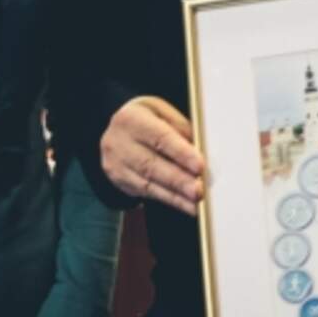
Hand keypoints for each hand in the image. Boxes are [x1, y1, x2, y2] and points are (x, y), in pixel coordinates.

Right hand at [101, 96, 203, 213]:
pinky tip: (186, 205)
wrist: (116, 129)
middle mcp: (118, 142)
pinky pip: (146, 193)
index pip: (160, 138)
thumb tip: (201, 150)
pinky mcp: (119, 181)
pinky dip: (169, 200)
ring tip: (196, 203)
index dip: (181, 153)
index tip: (200, 166)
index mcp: (131, 119)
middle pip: (151, 165)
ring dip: (175, 196)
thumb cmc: (147, 118)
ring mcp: (116, 164)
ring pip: (148, 184)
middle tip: (200, 190)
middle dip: (178, 180)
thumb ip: (180, 128)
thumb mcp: (162, 111)